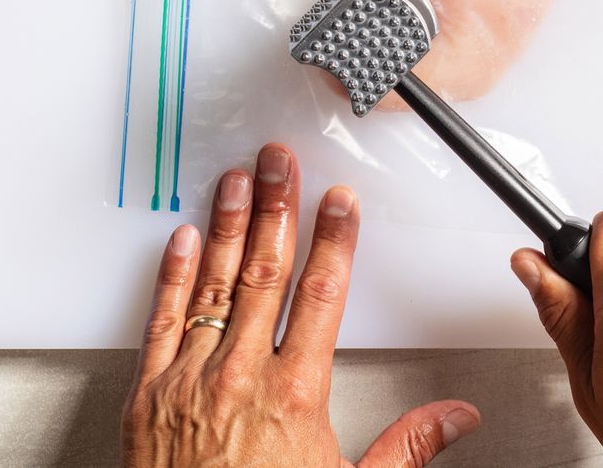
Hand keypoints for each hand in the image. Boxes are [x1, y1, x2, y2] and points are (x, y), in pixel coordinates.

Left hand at [122, 143, 480, 466]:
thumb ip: (405, 447)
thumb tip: (455, 418)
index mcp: (294, 395)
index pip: (321, 294)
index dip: (334, 240)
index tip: (340, 202)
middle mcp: (240, 377)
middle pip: (264, 272)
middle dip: (276, 209)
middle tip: (279, 163)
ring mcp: (189, 381)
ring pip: (212, 286)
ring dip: (225, 226)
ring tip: (234, 181)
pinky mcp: (147, 396)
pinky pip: (159, 322)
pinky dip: (170, 277)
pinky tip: (180, 240)